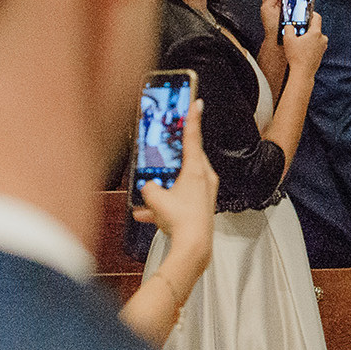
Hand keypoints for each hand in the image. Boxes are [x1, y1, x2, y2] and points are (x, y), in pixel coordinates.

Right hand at [133, 100, 217, 264]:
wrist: (193, 246)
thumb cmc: (182, 221)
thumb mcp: (156, 198)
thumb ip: (149, 187)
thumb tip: (148, 188)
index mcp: (196, 170)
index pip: (193, 137)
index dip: (192, 118)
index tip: (196, 102)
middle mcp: (204, 179)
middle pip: (185, 161)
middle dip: (170, 162)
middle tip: (164, 152)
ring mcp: (204, 193)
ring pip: (179, 183)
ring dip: (164, 190)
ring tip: (148, 199)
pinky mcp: (200, 207)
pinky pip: (179, 201)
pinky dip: (164, 206)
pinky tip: (146, 215)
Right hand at [282, 11, 328, 75]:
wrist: (303, 73)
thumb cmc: (296, 57)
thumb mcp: (288, 40)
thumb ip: (288, 28)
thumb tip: (289, 24)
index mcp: (316, 33)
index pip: (317, 17)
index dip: (311, 13)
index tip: (306, 13)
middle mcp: (322, 39)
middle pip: (315, 27)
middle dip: (306, 27)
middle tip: (298, 29)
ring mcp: (323, 46)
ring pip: (315, 36)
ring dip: (308, 36)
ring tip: (298, 40)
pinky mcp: (321, 53)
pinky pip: (316, 44)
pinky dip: (310, 43)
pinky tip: (301, 48)